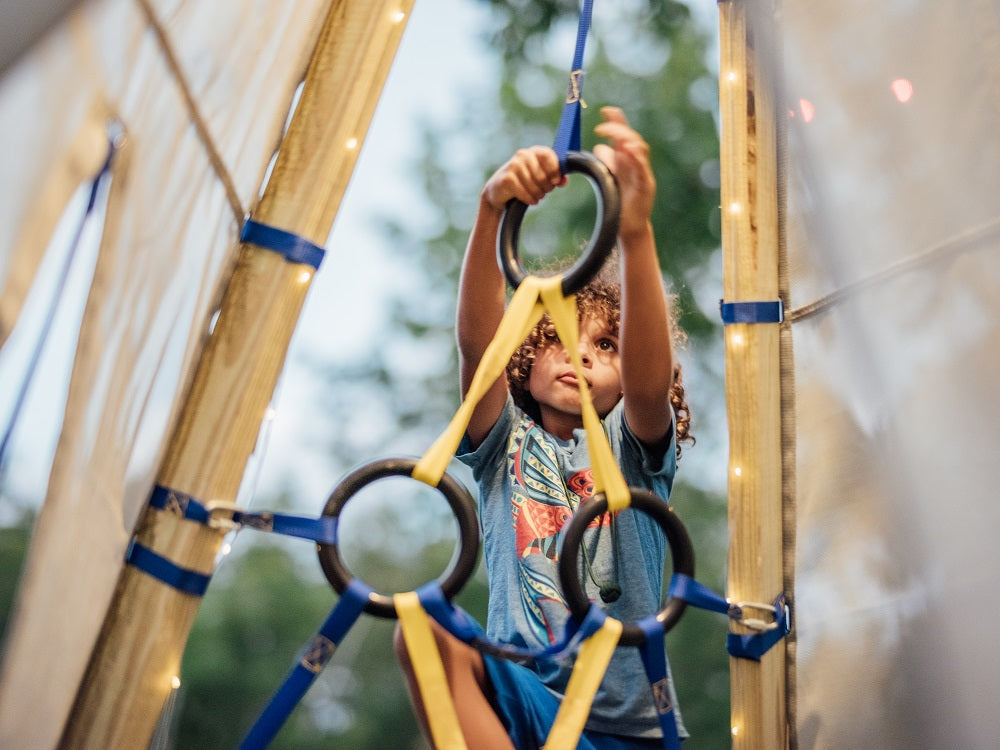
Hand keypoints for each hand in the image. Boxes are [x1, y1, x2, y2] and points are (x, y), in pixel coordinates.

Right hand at [481, 146, 566, 211]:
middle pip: (543, 174)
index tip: (556, 181)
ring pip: (534, 185)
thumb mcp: (541, 177)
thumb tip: (563, 180)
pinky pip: (525, 192)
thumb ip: (555, 176)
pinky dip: (530, 199)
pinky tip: (530, 200)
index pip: (548, 155)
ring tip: (536, 196)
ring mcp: (513, 165)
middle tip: (544, 191)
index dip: (555, 170)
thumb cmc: (524, 182)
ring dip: (538, 195)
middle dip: (546, 187)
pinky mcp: (507, 178)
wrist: (499, 190)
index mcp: (534, 151)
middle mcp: (523, 155)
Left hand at [593, 107, 654, 237]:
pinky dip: (637, 158)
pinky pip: (643, 169)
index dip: (617, 121)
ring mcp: (643, 173)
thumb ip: (606, 162)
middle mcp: (636, 163)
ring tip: (618, 137)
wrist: (630, 225)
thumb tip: (599, 146)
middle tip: (602, 128)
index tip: (606, 110)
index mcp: (627, 159)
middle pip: (632, 138)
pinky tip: (630, 151)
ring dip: (629, 140)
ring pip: (640, 150)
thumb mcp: (610, 178)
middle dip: (619, 129)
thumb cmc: (621, 202)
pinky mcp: (646, 186)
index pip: (624, 135)